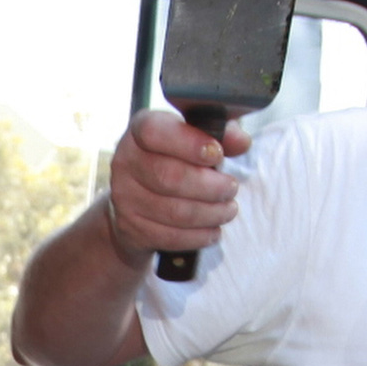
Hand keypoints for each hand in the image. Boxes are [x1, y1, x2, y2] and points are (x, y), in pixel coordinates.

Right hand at [104, 108, 248, 267]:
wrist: (139, 199)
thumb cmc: (177, 160)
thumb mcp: (197, 138)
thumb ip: (221, 133)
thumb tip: (241, 141)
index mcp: (141, 129)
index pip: (154, 132)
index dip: (189, 143)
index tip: (217, 154)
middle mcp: (126, 161)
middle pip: (169, 177)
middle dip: (211, 187)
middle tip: (231, 188)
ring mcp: (125, 197)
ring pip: (174, 211)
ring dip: (211, 213)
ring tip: (229, 210)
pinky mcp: (131, 227)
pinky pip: (170, 236)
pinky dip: (199, 236)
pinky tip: (213, 230)